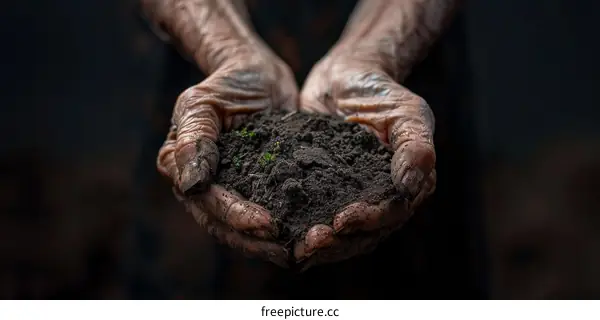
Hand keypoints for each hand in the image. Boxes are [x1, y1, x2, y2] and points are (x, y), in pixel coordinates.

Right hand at [157, 50, 297, 266]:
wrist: (256, 74)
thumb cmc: (226, 83)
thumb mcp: (203, 103)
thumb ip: (194, 140)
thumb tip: (190, 184)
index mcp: (182, 168)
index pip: (208, 202)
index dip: (236, 217)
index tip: (267, 224)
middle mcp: (202, 187)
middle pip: (225, 225)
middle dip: (256, 241)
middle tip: (289, 250)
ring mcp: (230, 190)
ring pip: (245, 229)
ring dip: (270, 245)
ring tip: (301, 252)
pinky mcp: (258, 189)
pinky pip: (268, 214)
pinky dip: (286, 228)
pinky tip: (307, 237)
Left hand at [296, 48, 436, 269]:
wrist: (344, 77)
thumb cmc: (380, 92)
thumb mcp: (406, 112)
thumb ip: (415, 148)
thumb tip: (411, 186)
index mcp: (407, 187)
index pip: (389, 215)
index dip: (367, 222)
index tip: (341, 220)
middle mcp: (380, 200)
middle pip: (362, 235)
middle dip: (336, 243)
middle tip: (309, 243)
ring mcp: (350, 199)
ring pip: (337, 235)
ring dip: (317, 244)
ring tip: (293, 246)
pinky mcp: (322, 193)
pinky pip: (311, 217)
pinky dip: (298, 228)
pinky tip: (278, 233)